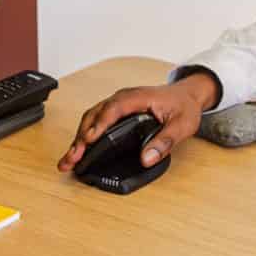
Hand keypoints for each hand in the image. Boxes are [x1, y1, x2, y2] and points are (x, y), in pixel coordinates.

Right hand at [56, 73, 218, 172]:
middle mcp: (123, 98)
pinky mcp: (115, 112)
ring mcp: (117, 104)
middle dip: (81, 137)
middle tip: (72, 158)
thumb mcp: (182, 126)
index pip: (113, 109)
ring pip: (91, 118)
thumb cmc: (184, 106)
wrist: (186, 95)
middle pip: (95, 115)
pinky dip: (84, 136)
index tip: (88, 141)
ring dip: (78, 139)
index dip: (99, 125)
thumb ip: (165, 142)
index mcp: (137, 97)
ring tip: (69, 160)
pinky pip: (95, 121)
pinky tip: (78, 151)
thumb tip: (147, 158)